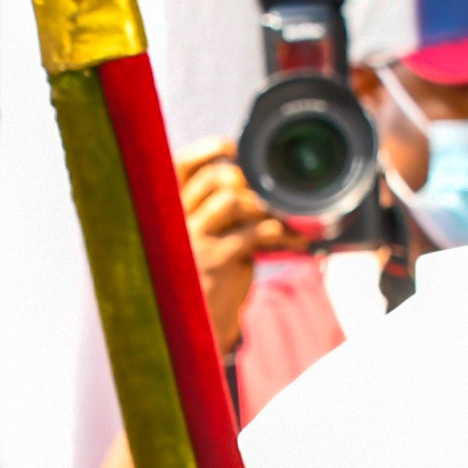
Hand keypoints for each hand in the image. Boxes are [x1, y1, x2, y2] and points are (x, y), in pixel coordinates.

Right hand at [179, 139, 295, 352]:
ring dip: (263, 205)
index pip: (181, 166)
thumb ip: (218, 207)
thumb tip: (252, 179)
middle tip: (266, 195)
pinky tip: (296, 241)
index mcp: (171, 208)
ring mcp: (194, 239)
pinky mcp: (216, 259)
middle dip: (247, 180)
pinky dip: (282, 233)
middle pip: (214, 178)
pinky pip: (255, 232)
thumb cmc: (209, 270)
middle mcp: (176, 220)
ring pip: (232, 199)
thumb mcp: (207, 234)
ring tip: (280, 218)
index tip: (232, 147)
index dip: (207, 151)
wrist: (202, 319)